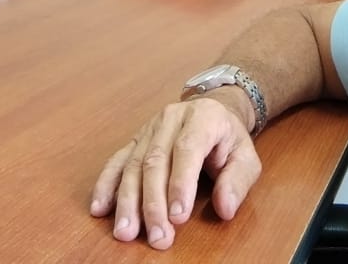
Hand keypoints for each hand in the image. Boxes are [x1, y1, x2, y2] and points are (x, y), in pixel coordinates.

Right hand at [90, 96, 261, 249]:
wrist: (213, 111)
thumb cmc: (229, 139)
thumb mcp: (247, 157)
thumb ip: (238, 181)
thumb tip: (224, 208)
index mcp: (203, 117)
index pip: (187, 149)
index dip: (180, 183)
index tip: (178, 219)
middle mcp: (171, 118)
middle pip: (156, 160)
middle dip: (153, 203)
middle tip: (157, 237)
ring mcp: (149, 128)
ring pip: (133, 164)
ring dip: (128, 201)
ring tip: (126, 232)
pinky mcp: (135, 140)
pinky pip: (117, 161)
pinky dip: (106, 185)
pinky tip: (100, 208)